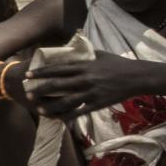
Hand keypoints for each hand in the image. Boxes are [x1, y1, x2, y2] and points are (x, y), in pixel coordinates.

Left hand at [24, 53, 144, 117]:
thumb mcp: (101, 54)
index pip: (58, 69)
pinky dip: (68, 116)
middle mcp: (86, 79)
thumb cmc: (119, 64)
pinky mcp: (97, 104)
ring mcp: (91, 93)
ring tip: (39, 109)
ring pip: (67, 101)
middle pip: (58, 85)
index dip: (42, 72)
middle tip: (27, 93)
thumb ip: (85, 52)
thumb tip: (74, 46)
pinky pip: (80, 112)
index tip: (28, 74)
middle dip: (41, 89)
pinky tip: (58, 119)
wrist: (138, 77)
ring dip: (51, 106)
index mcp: (85, 66)